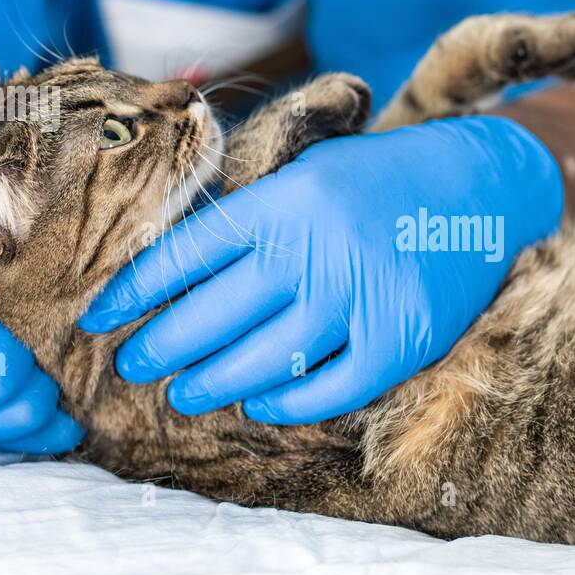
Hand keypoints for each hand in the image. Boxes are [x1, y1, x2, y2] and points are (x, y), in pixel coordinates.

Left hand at [80, 116, 563, 422]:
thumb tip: (172, 276)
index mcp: (284, 201)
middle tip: (133, 366)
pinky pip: (330, 387)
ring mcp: (361, 296)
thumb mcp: (306, 172)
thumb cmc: (375, 181)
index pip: (187, 254)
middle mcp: (317, 247)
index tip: (99, 318)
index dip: (134, 292)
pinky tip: (259, 403)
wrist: (475, 186)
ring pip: (265, 359)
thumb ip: (250, 217)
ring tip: (182, 393)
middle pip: (214, 314)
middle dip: (161, 347)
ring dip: (212, 381)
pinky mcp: (400, 337)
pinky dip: (287, 402)